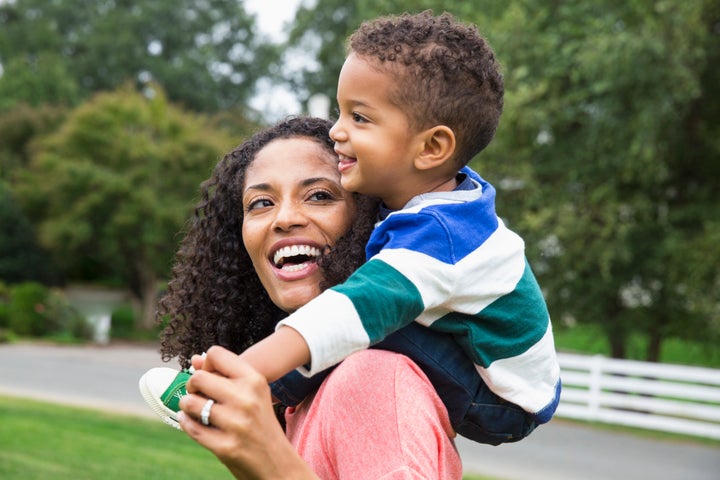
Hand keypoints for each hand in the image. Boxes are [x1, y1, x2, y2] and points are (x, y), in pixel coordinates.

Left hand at [178, 346, 317, 479]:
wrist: (278, 463)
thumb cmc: (262, 424)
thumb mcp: (254, 395)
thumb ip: (226, 376)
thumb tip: (194, 359)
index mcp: (254, 380)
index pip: (216, 354)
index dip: (206, 364)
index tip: (209, 376)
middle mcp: (246, 398)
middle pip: (198, 377)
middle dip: (192, 386)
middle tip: (197, 394)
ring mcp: (236, 423)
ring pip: (191, 402)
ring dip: (187, 406)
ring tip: (194, 410)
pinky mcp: (226, 446)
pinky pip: (192, 427)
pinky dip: (186, 422)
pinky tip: (191, 421)